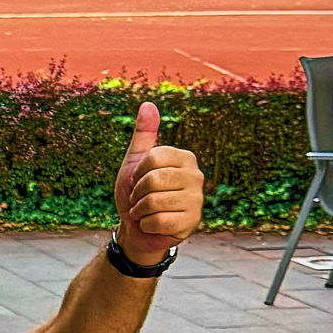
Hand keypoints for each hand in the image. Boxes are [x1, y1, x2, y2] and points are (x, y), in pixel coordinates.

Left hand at [113, 99, 203, 264]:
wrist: (137, 228)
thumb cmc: (137, 193)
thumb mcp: (136, 161)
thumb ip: (143, 135)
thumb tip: (147, 104)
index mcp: (185, 157)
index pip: (153, 158)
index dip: (137, 173)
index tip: (138, 180)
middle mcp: (196, 176)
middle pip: (153, 180)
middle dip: (137, 193)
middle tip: (140, 198)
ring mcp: (197, 200)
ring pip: (154, 201)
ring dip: (140, 210)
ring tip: (145, 211)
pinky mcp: (192, 222)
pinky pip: (159, 221)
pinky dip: (146, 225)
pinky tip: (152, 225)